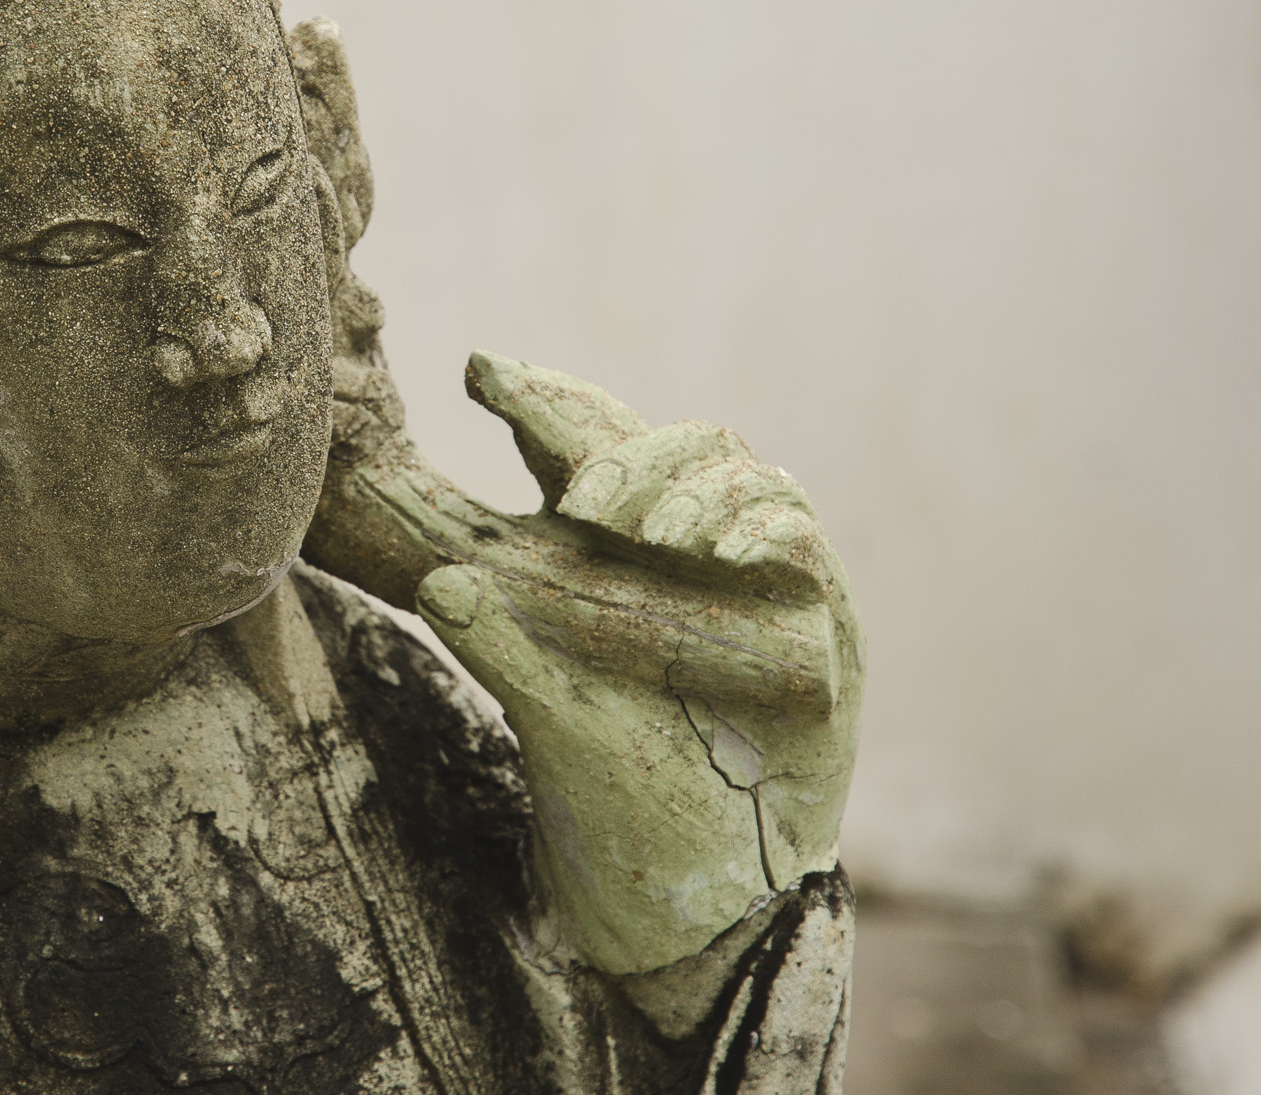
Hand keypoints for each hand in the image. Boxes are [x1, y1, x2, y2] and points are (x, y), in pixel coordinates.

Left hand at [287, 21, 861, 977]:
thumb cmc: (619, 797)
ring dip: (691, 491)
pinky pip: (799, 540)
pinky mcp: (818, 620)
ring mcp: (752, 574)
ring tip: (653, 538)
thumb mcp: (549, 715)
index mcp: (607, 553)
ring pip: (732, 468)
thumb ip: (500, 648)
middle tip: (581, 500)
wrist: (713, 888)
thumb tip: (442, 584)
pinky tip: (732, 554)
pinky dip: (770, 532)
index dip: (540, 397)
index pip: (577, 442)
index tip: (480, 373)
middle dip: (614, 442)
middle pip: (658, 438)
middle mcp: (681, 546)